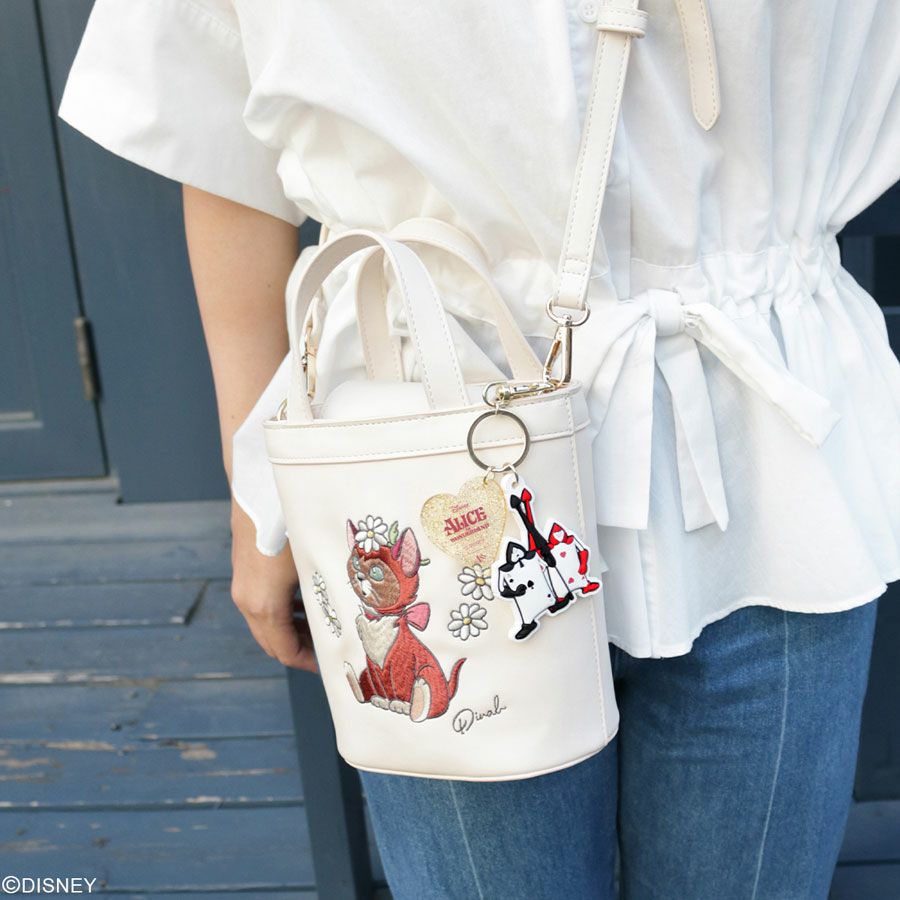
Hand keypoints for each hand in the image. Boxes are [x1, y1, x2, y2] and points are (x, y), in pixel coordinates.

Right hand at [229, 500, 317, 671]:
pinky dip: (282, 612)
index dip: (309, 663)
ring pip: (265, 624)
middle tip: (331, 647)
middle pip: (272, 642)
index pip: (285, 651)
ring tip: (324, 626)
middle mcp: (246, 600)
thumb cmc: (292, 523)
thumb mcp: (316, 561)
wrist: (260, 486)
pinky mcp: (243, 570)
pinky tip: (307, 601)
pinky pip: (261, 604)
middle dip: (302, 649)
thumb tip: (353, 614)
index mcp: (264, 605)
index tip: (331, 662)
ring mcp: (242, 585)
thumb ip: (328, 592)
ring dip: (292, 630)